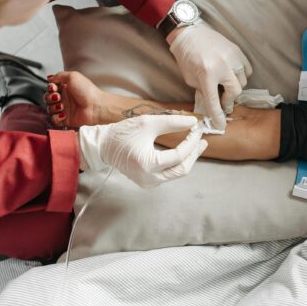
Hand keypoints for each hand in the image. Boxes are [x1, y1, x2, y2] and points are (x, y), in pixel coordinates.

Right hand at [44, 71, 104, 127]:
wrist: (96, 106)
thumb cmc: (88, 91)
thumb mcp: (73, 76)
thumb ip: (60, 75)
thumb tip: (50, 78)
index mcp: (66, 88)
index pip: (50, 88)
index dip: (50, 88)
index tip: (54, 88)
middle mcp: (65, 98)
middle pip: (47, 98)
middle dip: (50, 98)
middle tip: (57, 97)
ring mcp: (65, 109)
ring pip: (49, 109)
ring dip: (53, 107)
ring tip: (62, 106)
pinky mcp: (66, 119)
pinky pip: (54, 120)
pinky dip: (56, 117)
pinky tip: (63, 114)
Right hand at [78, 114, 206, 186]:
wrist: (104, 146)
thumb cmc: (123, 133)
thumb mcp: (148, 123)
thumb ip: (172, 123)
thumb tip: (193, 123)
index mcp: (148, 164)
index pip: (179, 155)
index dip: (191, 142)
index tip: (197, 128)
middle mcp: (149, 178)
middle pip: (182, 169)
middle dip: (194, 154)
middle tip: (202, 139)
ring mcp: (149, 183)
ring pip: (177, 173)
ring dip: (188, 159)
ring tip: (196, 144)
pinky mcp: (148, 182)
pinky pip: (169, 174)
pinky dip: (178, 163)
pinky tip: (184, 151)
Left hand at [168, 23, 251, 129]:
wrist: (189, 33)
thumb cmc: (186, 57)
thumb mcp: (190, 79)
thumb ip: (203, 91)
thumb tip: (213, 103)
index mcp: (207, 75)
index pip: (215, 102)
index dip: (218, 116)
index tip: (221, 125)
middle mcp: (222, 66)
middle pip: (235, 92)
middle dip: (229, 100)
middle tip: (223, 101)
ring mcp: (232, 57)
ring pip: (243, 81)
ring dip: (235, 87)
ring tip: (226, 85)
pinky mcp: (237, 50)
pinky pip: (246, 69)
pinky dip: (241, 75)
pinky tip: (232, 75)